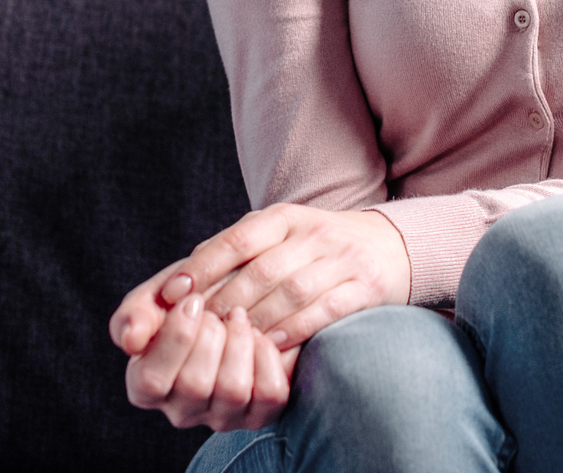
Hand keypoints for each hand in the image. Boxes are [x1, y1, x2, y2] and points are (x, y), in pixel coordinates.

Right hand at [116, 288, 295, 430]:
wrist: (234, 294)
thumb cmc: (187, 300)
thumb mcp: (155, 298)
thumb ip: (134, 315)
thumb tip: (131, 340)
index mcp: (145, 386)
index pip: (151, 380)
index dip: (176, 337)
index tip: (192, 301)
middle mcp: (181, 411)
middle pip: (195, 385)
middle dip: (210, 335)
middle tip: (215, 312)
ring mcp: (220, 417)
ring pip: (234, 391)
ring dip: (240, 342)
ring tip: (237, 318)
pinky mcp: (257, 415)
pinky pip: (269, 394)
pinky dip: (267, 357)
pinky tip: (258, 337)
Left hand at [172, 204, 410, 350]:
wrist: (390, 244)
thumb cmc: (316, 248)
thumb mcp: (278, 236)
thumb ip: (232, 254)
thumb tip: (175, 282)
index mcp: (284, 218)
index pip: (237, 239)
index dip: (203, 267)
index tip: (172, 294)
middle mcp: (313, 233)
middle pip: (261, 271)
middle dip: (224, 304)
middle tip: (195, 332)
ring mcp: (343, 258)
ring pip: (291, 292)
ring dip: (257, 321)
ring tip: (230, 344)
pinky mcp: (366, 285)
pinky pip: (326, 310)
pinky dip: (297, 329)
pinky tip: (275, 345)